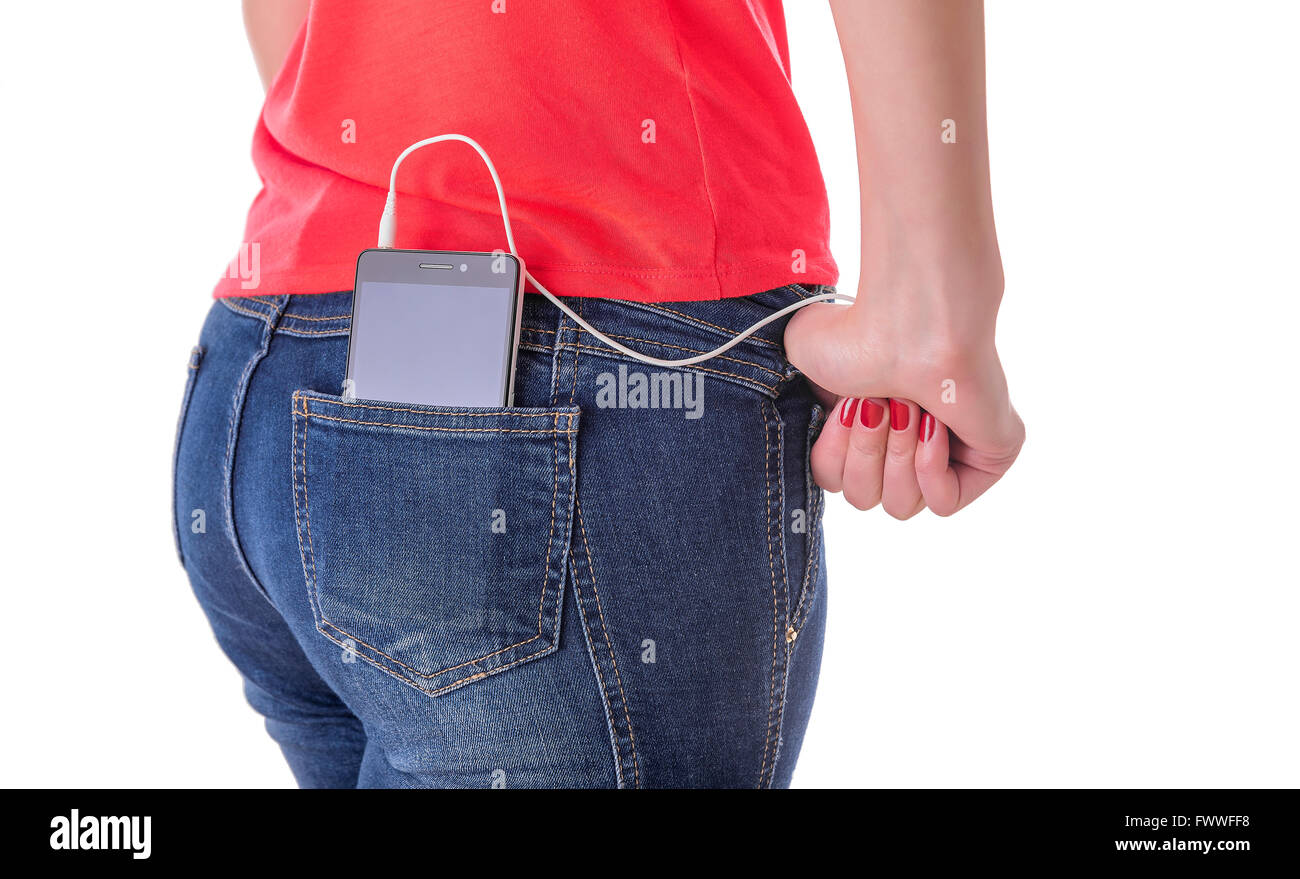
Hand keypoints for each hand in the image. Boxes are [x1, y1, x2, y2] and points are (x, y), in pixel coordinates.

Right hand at [785, 277, 1023, 517]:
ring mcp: (949, 454)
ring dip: (895, 456)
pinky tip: (934, 425)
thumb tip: (835, 425)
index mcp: (865, 428)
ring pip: (901, 506)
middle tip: (880, 404)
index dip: (835, 455)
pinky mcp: (990, 458)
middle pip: (865, 500)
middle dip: (865, 454)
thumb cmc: (856, 332)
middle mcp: (904, 443)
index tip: (849, 406)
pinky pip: (943, 503)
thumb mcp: (806, 370)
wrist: (907, 322)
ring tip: (910, 408)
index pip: (836, 483)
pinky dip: (928, 468)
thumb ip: (804, 408)